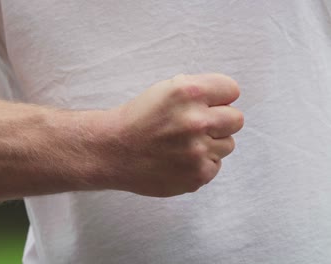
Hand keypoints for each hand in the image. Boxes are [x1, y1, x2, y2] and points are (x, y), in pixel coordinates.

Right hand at [103, 73, 243, 196]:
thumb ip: (198, 90)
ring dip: (210, 144)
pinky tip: (178, 160)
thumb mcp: (164, 89)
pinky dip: (200, 164)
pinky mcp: (197, 175)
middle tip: (195, 127)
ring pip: (228, 145)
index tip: (206, 104)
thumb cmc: (137, 119)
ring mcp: (197, 151)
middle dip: (219, 121)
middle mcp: (196, 120)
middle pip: (236, 119)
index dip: (218, 97)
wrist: (112, 151)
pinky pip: (215, 166)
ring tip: (183, 145)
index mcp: (188, 92)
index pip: (232, 90)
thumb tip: (226, 98)